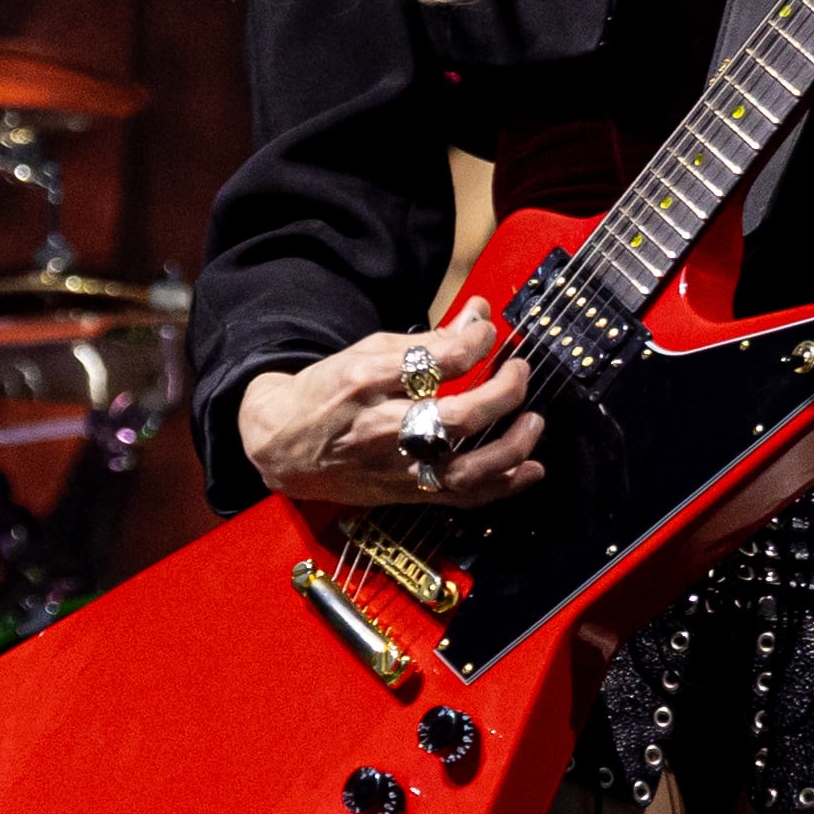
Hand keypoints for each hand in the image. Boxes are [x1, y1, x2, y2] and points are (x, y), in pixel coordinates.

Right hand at [236, 298, 548, 508]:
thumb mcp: (366, 352)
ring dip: (510, 447)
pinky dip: (501, 486)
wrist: (279, 445)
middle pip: (456, 419)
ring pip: (464, 469)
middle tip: (519, 372)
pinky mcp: (402, 494)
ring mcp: (393, 468)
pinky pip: (460, 497)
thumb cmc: (325, 392)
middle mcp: (380, 429)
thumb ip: (426, 339)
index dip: (475, 342)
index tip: (489, 330)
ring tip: (534, 422)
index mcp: (366, 382)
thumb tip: (479, 316)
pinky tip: (529, 468)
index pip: (435, 361)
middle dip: (503, 394)